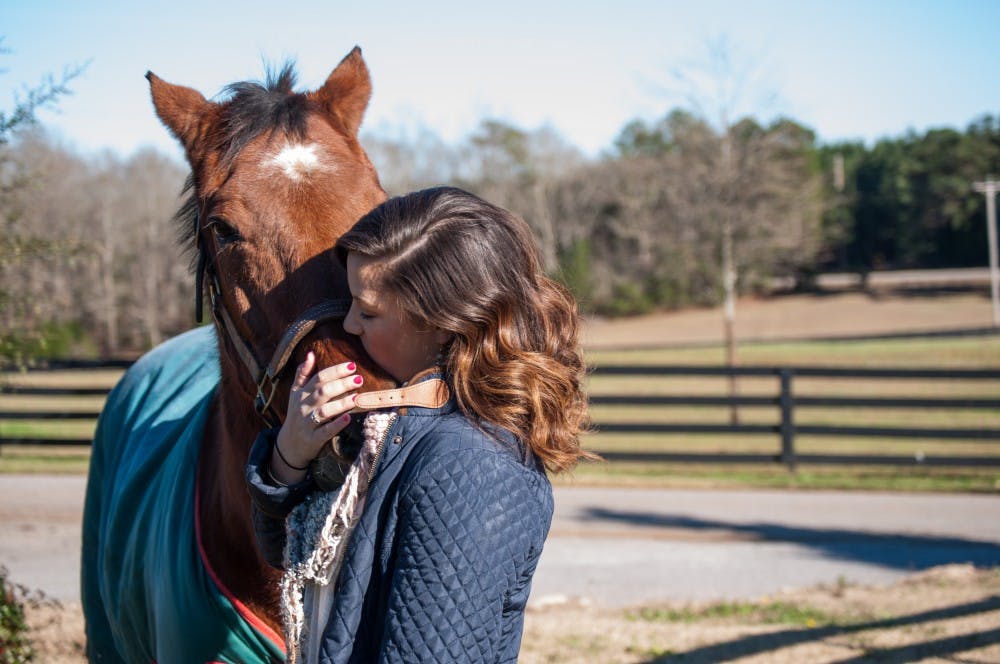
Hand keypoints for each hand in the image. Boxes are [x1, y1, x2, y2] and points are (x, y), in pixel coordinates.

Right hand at [270, 352, 362, 483]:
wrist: (288, 445)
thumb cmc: (297, 414)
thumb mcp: (295, 393)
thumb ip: (302, 373)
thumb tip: (311, 353)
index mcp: (301, 393)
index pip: (318, 378)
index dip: (335, 371)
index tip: (352, 365)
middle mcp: (303, 406)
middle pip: (322, 392)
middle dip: (341, 384)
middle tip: (359, 379)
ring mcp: (307, 423)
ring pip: (324, 411)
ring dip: (341, 404)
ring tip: (356, 397)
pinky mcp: (313, 439)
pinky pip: (325, 431)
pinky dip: (336, 425)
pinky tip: (348, 418)